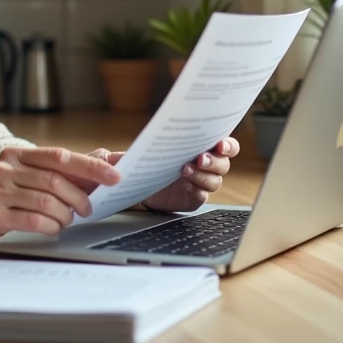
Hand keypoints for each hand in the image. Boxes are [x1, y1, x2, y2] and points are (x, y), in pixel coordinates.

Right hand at [0, 147, 119, 250]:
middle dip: (79, 197)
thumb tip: (98, 169)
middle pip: (55, 179)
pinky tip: (52, 228)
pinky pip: (33, 220)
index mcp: (16, 154)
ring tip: (67, 220)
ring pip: (46, 200)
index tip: (114, 176)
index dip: (90, 167)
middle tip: (88, 209)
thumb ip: (53, 173)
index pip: (60, 156)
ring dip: (65, 214)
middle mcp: (5, 168)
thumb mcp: (21, 177)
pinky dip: (50, 226)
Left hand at [89, 137, 239, 213]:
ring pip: (215, 181)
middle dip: (215, 160)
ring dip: (203, 175)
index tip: (220, 143)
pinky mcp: (193, 199)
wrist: (138, 187)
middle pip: (223, 164)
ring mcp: (200, 183)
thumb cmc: (143, 162)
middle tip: (200, 158)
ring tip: (184, 170)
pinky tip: (185, 184)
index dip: (228, 144)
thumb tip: (114, 157)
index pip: (226, 145)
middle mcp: (205, 165)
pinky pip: (202, 196)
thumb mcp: (134, 153)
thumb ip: (126, 153)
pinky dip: (196, 190)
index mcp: (201, 146)